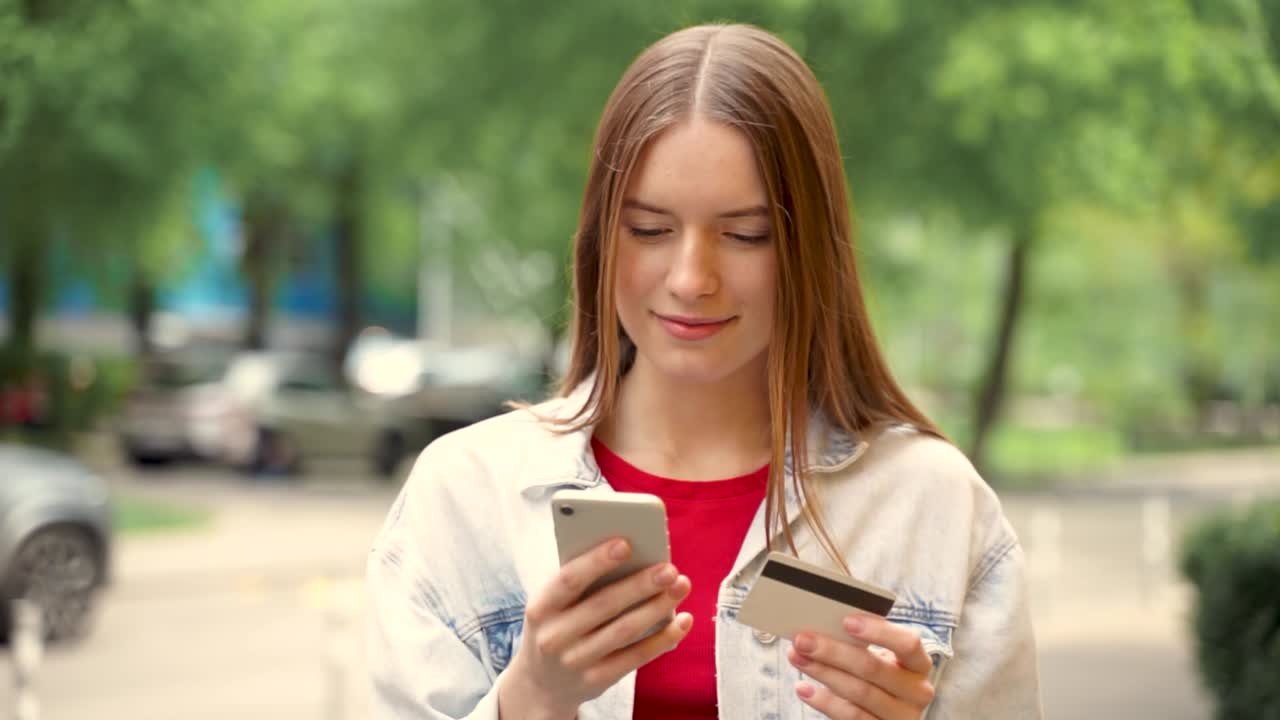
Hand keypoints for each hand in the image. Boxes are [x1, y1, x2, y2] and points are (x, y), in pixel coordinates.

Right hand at [498, 538, 693, 719]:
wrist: (542, 684)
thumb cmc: (558, 626)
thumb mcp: (553, 606)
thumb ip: (581, 583)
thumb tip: (633, 556)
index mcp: (540, 608)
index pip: (568, 580)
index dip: (596, 561)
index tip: (626, 544)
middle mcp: (554, 637)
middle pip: (604, 605)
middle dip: (640, 584)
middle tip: (669, 568)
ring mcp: (575, 662)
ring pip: (624, 630)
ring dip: (657, 607)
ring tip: (681, 586)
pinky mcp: (597, 681)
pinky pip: (636, 657)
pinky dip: (663, 638)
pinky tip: (683, 620)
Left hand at [786, 614, 935, 719]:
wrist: (888, 713)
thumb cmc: (880, 673)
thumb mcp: (881, 656)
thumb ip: (862, 641)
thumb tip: (824, 624)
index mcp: (919, 664)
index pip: (908, 644)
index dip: (878, 632)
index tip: (846, 621)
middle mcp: (916, 692)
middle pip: (873, 668)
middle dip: (833, 652)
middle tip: (803, 640)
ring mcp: (900, 716)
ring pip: (858, 692)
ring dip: (822, 673)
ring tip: (797, 658)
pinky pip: (850, 716)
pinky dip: (823, 701)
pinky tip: (804, 688)